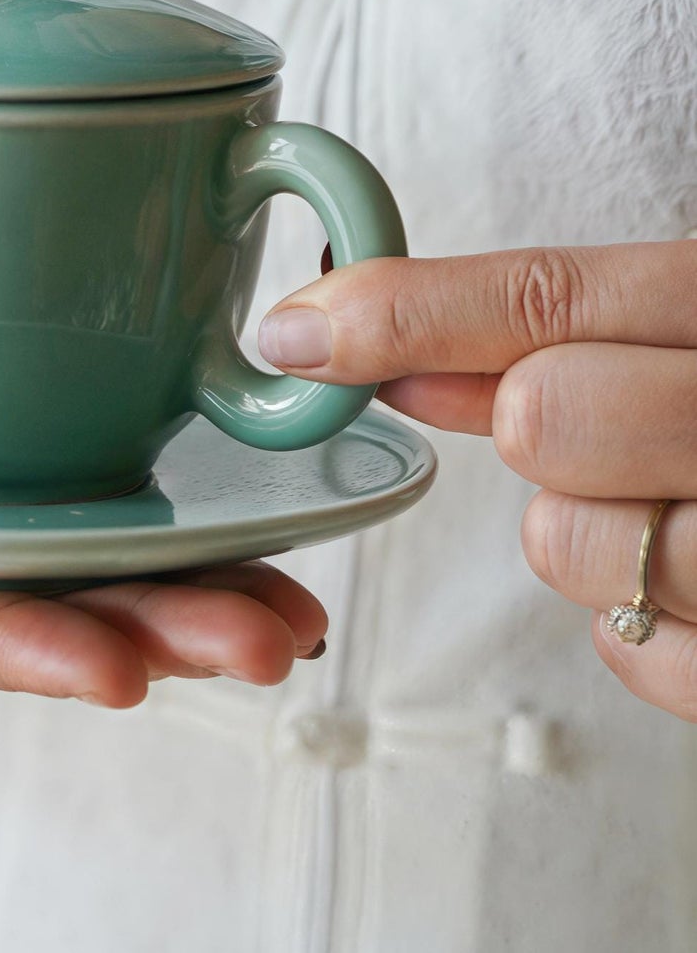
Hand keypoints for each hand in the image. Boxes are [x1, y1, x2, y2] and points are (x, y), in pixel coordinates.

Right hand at [0, 506, 327, 707]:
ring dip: (200, 586)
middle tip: (273, 640)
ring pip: (94, 563)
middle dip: (161, 633)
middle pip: (49, 611)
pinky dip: (176, 512)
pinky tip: (258, 514)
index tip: (115, 671)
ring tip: (298, 604)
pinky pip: (92, 494)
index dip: (22, 654)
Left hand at [258, 242, 696, 720]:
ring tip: (674, 508)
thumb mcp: (689, 332)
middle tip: (594, 427)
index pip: (543, 295)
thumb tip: (363, 335)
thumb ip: (545, 329)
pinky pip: (635, 659)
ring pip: (573, 544)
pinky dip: (642, 632)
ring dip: (593, 535)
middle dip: (535, 427)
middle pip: (546, 418)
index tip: (298, 330)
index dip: (403, 310)